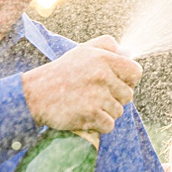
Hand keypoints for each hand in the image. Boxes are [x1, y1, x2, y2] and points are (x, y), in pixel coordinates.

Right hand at [21, 36, 141, 135]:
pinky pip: (109, 125)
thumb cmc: (62, 72)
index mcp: (103, 58)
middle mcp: (102, 75)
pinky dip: (99, 125)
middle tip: (97, 96)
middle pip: (128, 95)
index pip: (136, 72)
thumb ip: (107, 46)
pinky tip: (86, 117)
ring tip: (87, 105)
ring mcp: (97, 96)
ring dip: (106, 112)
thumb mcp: (82, 51)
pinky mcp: (90, 114)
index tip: (117, 84)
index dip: (129, 80)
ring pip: (118, 112)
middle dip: (116, 98)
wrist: (36, 94)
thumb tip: (128, 53)